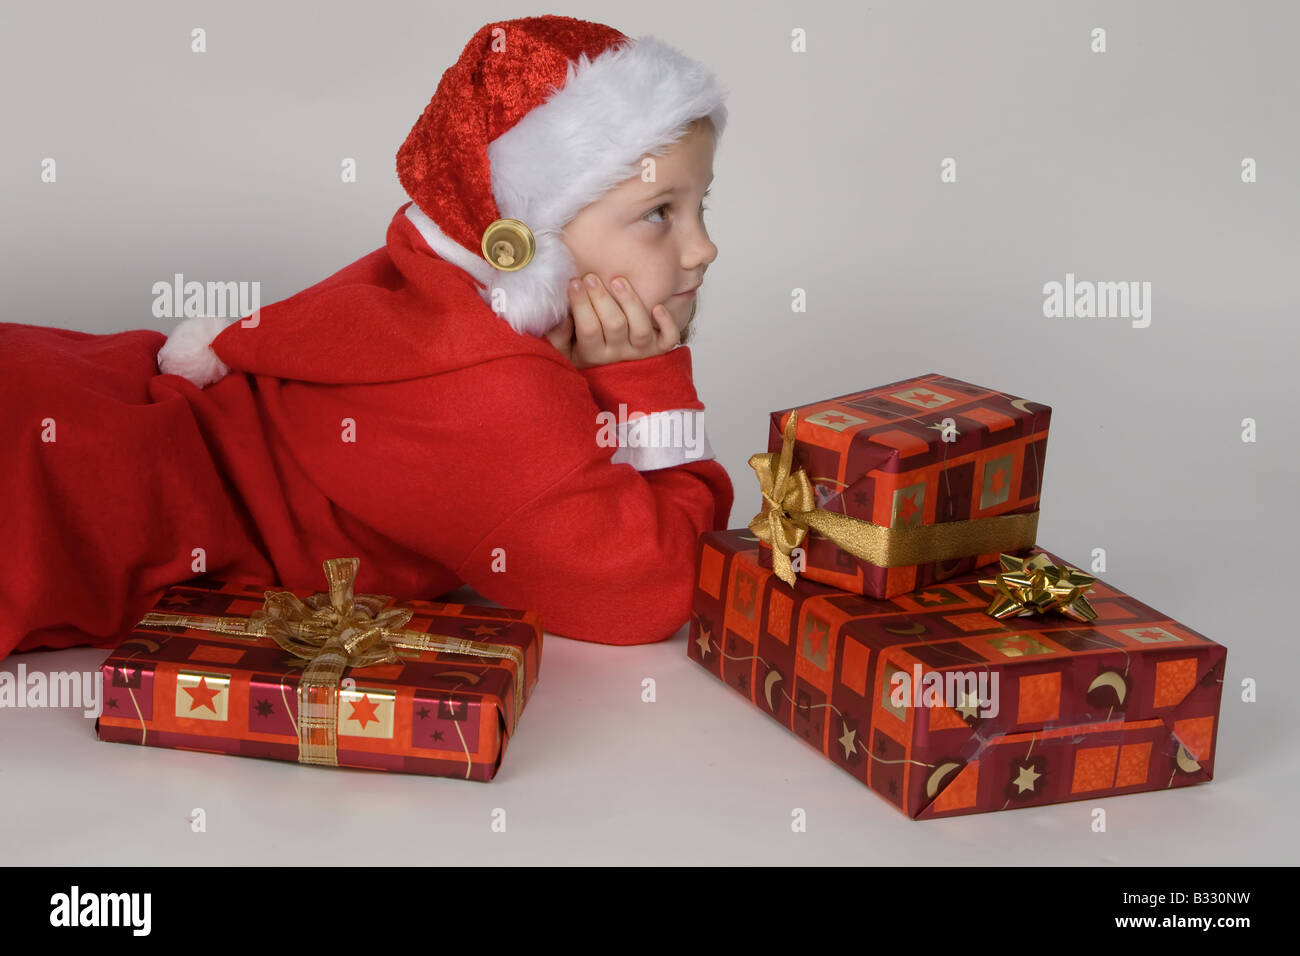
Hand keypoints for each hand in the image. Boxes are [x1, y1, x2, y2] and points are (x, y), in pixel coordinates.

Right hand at [562, 273, 679, 368]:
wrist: (612, 382)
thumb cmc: (583, 354)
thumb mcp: (564, 351)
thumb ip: (557, 335)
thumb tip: (559, 316)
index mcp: (593, 354)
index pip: (588, 328)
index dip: (580, 304)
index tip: (573, 282)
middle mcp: (618, 354)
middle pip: (614, 325)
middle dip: (602, 298)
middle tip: (591, 277)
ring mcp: (640, 352)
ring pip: (641, 329)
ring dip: (630, 302)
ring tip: (618, 281)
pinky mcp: (658, 349)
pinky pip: (669, 339)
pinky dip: (667, 323)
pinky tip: (658, 306)